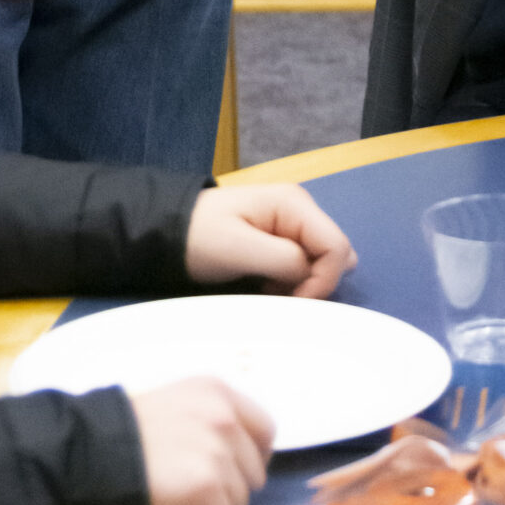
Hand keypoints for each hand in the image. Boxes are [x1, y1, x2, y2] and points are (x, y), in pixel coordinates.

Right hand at [132, 376, 274, 504]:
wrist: (93, 456)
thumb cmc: (128, 434)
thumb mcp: (177, 405)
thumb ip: (213, 419)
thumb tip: (241, 453)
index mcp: (217, 392)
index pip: (265, 430)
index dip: (254, 454)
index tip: (236, 469)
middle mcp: (225, 418)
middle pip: (255, 470)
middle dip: (232, 485)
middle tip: (196, 488)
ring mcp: (219, 453)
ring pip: (240, 499)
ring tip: (179, 496)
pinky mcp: (209, 488)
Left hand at [184, 183, 356, 298]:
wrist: (167, 231)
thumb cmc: (198, 237)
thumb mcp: (238, 248)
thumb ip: (283, 259)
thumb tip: (314, 275)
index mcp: (294, 204)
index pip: (336, 246)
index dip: (322, 279)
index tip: (293, 300)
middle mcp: (300, 210)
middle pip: (334, 254)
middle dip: (314, 282)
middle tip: (278, 293)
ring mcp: (292, 225)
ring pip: (321, 263)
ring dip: (303, 284)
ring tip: (269, 288)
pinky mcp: (283, 241)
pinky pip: (304, 266)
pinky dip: (293, 282)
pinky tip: (268, 285)